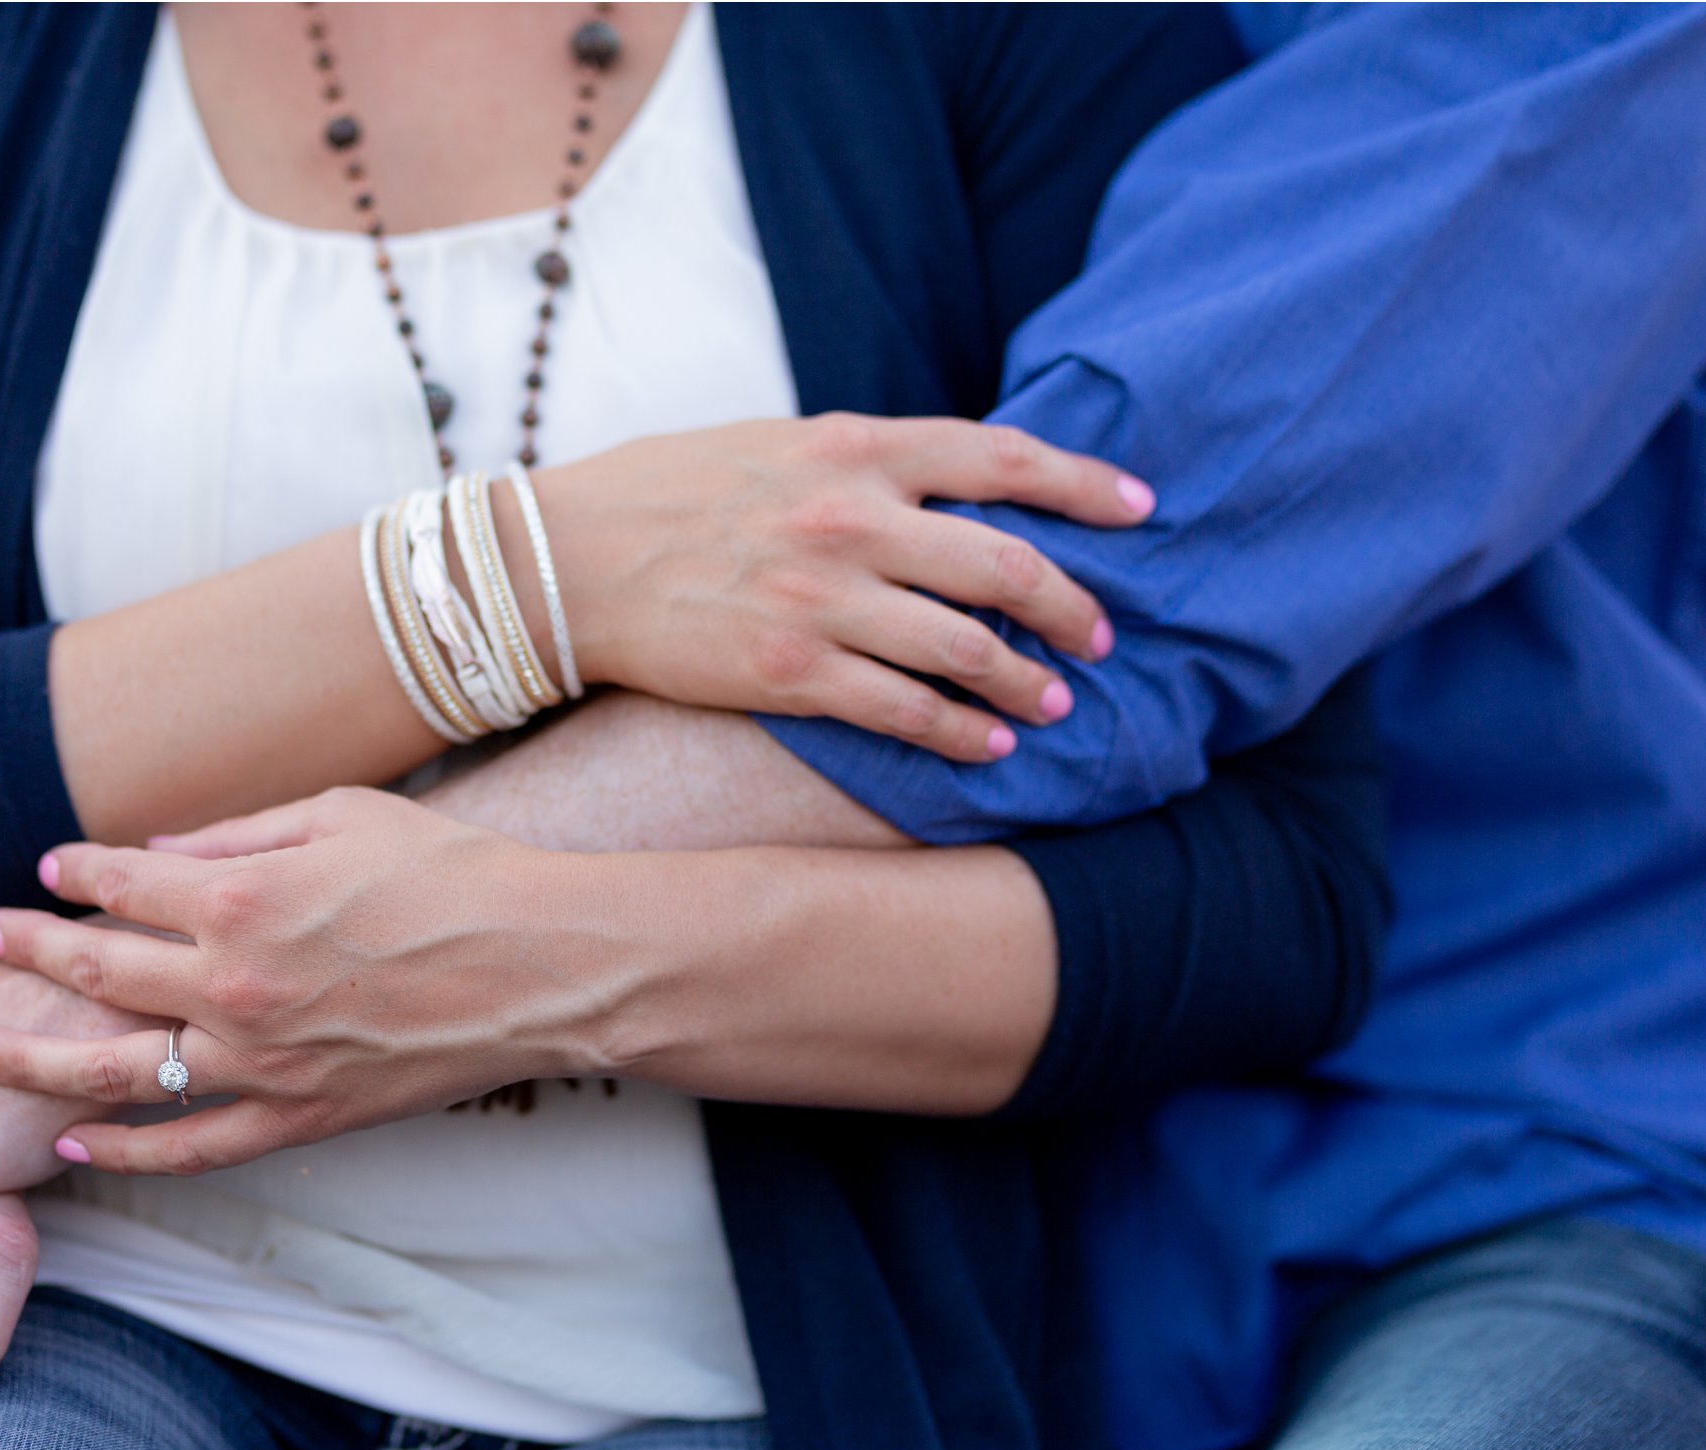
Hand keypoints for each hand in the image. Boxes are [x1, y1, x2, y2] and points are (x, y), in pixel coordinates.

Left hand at [0, 789, 622, 1173]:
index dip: (73, 873)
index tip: (48, 870)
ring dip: (30, 1065)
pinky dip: (122, 1153)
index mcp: (242, 898)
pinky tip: (72, 1142)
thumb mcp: (343, 815)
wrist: (545, 968)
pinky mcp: (299, 1120)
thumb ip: (237, 835)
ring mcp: (262, 1064)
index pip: (121, 884)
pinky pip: (190, 1150)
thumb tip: (153, 853)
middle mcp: (234, 986)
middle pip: (95, 973)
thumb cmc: (454, 874)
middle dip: (24, 952)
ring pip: (116, 1076)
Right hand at [538, 413, 1147, 760]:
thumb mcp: (775, 444)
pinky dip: (958, 733)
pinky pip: (902, 711)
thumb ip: (863, 462)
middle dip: (1072, 607)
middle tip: (1101, 638)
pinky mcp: (788, 673)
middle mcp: (848, 517)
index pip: (1003, 457)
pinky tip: (986, 748)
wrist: (564, 559)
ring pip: (964, 647)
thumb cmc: (667, 494)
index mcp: (852, 446)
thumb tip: (947, 486)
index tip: (1142, 510)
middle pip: (1003, 564)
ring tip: (1055, 706)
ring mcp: (821, 598)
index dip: (1088, 485)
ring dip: (1026, 684)